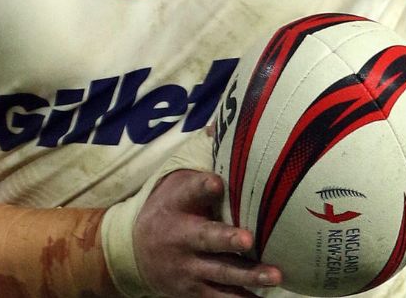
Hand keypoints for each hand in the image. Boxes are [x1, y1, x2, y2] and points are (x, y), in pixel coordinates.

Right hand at [133, 168, 281, 296]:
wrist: (131, 253)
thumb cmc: (167, 210)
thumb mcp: (174, 183)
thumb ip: (201, 162)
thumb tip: (223, 124)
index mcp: (176, 205)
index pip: (189, 190)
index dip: (203, 186)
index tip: (218, 182)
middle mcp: (181, 237)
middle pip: (205, 238)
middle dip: (227, 240)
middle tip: (248, 240)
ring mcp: (187, 267)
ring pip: (219, 273)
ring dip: (248, 276)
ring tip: (274, 275)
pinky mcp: (193, 291)